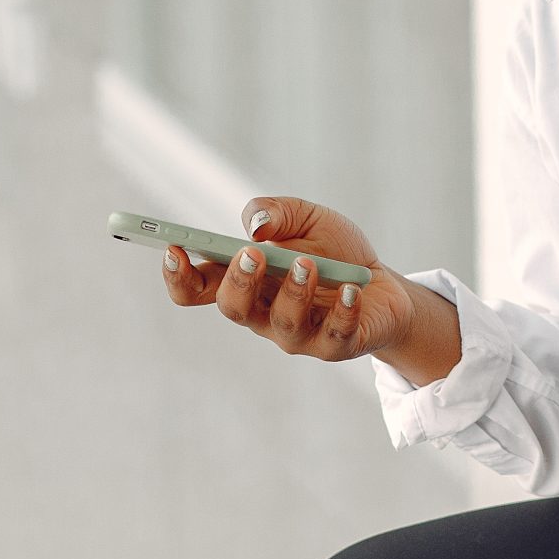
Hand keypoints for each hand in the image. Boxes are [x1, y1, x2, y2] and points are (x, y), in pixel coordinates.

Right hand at [159, 194, 415, 362]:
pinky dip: (343, 311)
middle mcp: (263, 313)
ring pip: (282, 323)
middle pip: (233, 308)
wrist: (384, 284)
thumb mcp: (306, 217)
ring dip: (292, 291)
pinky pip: (334, 336)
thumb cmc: (335, 250)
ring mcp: (297, 335)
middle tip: (252, 254)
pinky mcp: (335, 346)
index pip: (196, 289)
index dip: (178, 276)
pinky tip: (351, 290)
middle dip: (238, 281)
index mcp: (244, 282)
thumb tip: (257, 224)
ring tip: (307, 264)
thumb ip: (277, 212)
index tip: (174, 249)